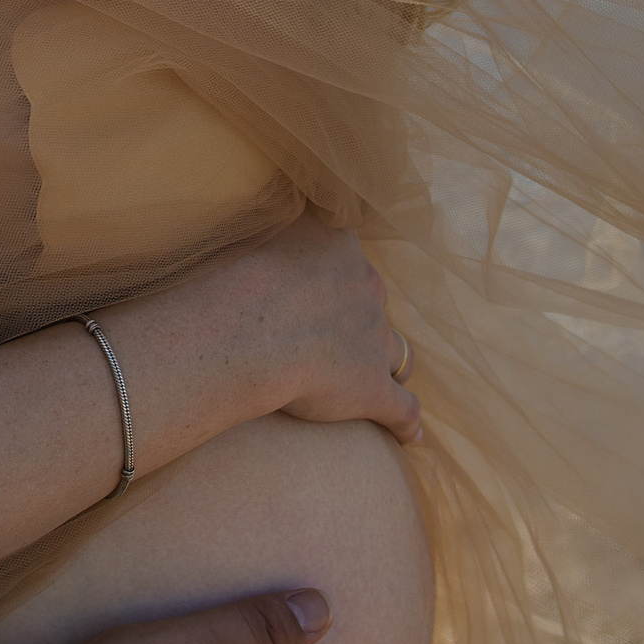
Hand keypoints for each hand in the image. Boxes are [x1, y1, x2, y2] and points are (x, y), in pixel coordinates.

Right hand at [194, 211, 420, 444]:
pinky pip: (403, 408)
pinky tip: (410, 436)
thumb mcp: (253, 228)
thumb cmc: (233, 277)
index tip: (311, 281)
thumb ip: (271, 225)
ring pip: (397, 350)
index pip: (346, 252)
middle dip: (357, 313)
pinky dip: (406, 422)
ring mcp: (375, 339)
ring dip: (387, 361)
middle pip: (373, 297)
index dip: (332, 270)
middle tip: (326, 330)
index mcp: (338, 246)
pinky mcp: (374, 389)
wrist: (247, 329)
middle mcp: (366, 287)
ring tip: (375, 376)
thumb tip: (262, 207)